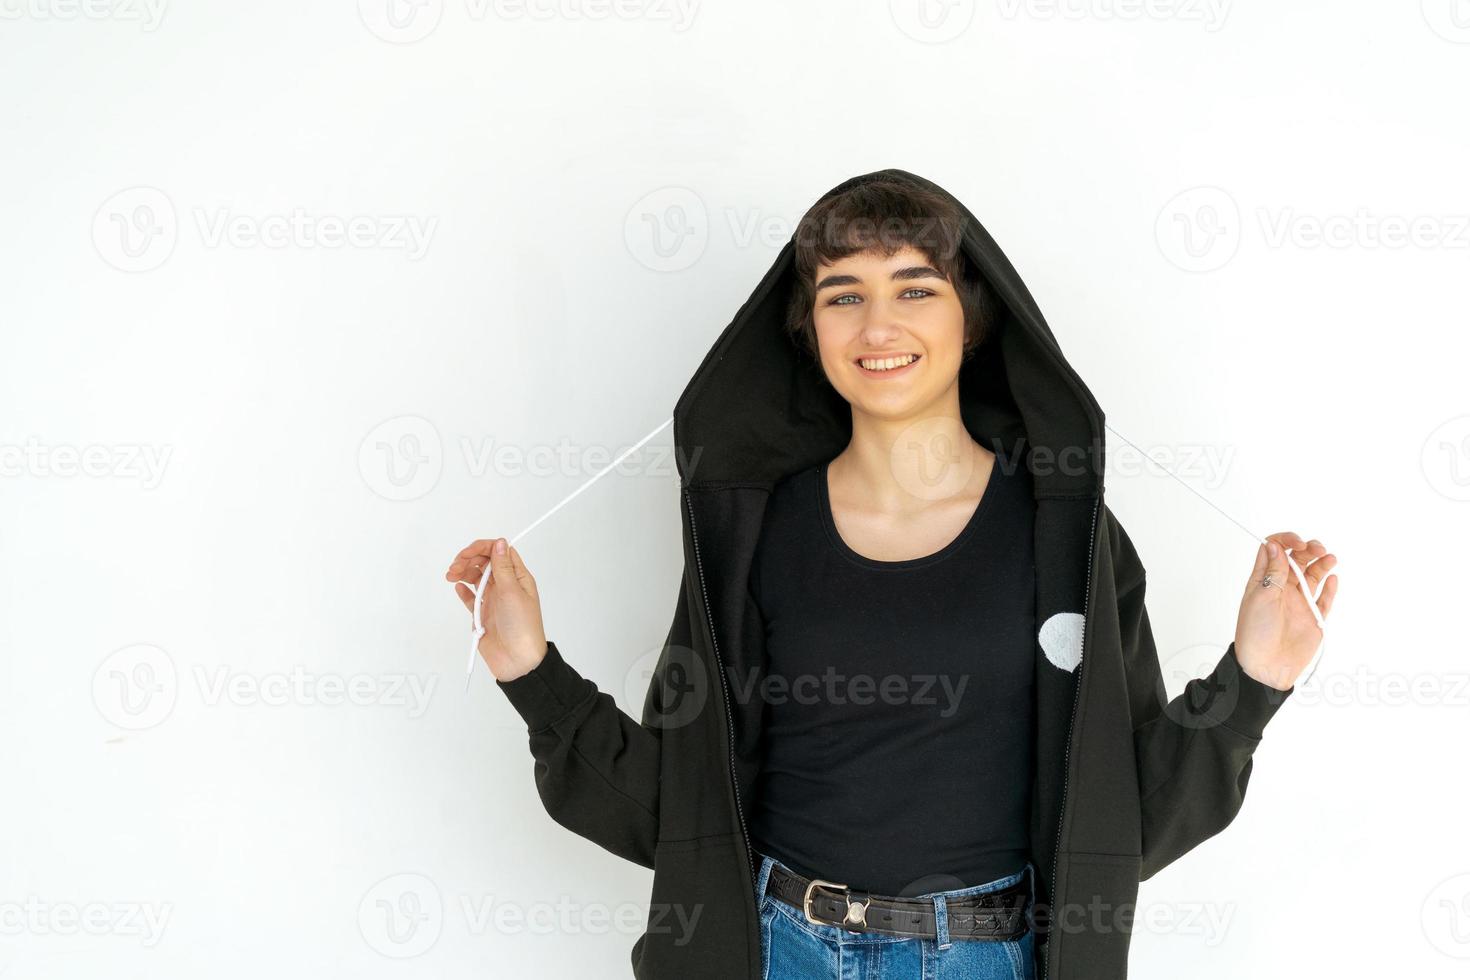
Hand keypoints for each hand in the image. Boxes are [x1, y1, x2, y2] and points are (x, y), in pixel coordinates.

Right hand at [446, 537, 547, 682]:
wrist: (517, 661)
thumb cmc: (522, 628)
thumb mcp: (513, 593)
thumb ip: (503, 568)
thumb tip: (500, 543)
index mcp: (518, 578)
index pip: (501, 553)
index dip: (484, 548)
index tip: (468, 552)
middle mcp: (506, 587)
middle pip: (485, 564)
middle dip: (469, 559)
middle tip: (455, 565)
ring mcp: (494, 600)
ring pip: (475, 579)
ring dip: (463, 573)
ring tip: (451, 576)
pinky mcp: (483, 615)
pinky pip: (470, 598)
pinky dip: (463, 591)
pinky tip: (457, 587)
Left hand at [1233, 531, 1338, 690]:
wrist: (1266, 666)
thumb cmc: (1255, 633)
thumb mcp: (1261, 597)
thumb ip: (1272, 573)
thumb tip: (1275, 546)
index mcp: (1263, 581)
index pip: (1274, 551)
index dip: (1286, 541)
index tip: (1298, 542)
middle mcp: (1281, 589)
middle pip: (1297, 560)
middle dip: (1308, 550)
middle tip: (1318, 549)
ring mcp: (1298, 602)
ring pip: (1313, 576)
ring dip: (1321, 564)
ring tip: (1330, 558)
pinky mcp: (1313, 618)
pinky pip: (1324, 599)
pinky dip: (1330, 587)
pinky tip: (1333, 578)